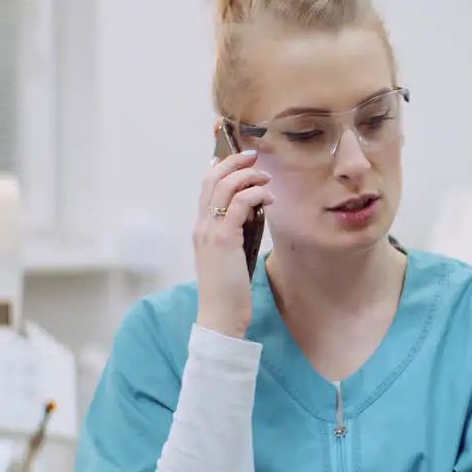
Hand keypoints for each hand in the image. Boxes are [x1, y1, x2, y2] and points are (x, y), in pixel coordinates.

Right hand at [194, 149, 273, 338]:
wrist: (220, 315)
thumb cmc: (229, 290)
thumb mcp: (230, 255)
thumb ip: (235, 232)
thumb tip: (252, 211)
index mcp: (201, 228)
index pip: (205, 187)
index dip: (221, 167)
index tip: (239, 159)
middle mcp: (201, 225)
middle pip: (212, 179)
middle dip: (234, 162)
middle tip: (255, 156)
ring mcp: (211, 231)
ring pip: (225, 186)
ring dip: (249, 175)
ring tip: (266, 178)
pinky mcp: (224, 239)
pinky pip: (241, 203)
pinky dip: (256, 194)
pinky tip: (270, 199)